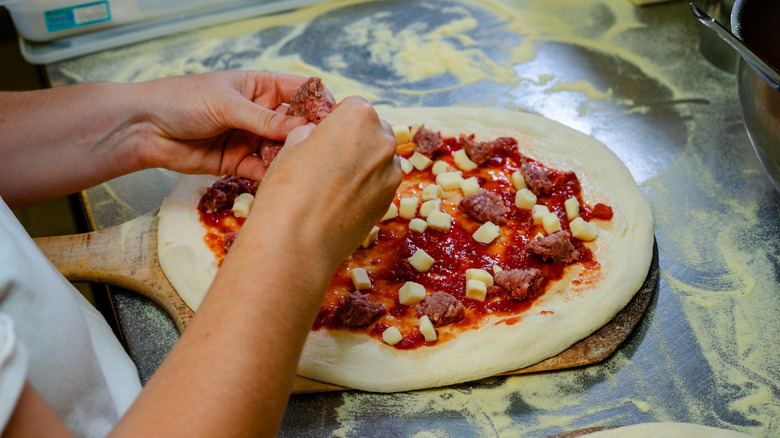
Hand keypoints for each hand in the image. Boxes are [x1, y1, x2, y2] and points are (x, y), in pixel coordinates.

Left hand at [134, 70, 309, 179]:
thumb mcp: (227, 104)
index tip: (335, 117)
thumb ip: (265, 119)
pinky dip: (273, 176)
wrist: (144, 128)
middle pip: (294, 124)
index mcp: (259, 86)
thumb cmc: (181, 100)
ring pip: (281, 149)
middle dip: (309, 135)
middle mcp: (259, 113)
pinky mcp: (238, 163)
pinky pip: (263, 170)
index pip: (298, 91)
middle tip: (325, 148)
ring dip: (292, 158)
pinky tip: (284, 179)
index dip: (317, 102)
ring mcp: (250, 138)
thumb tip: (302, 127)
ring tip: (306, 167)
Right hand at [242, 96, 401, 269]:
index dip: (336, 119)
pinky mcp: (389, 201)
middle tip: (327, 160)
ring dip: (362, 164)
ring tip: (333, 184)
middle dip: (354, 140)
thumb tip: (315, 136)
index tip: (322, 135)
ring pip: (378, 159)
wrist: (297, 242)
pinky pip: (379, 184)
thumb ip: (310, 133)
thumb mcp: (290, 147)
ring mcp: (391, 173)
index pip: (353, 106)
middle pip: (372, 131)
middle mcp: (383, 141)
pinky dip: (365, 187)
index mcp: (359, 117)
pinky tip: (341, 201)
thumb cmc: (288, 189)